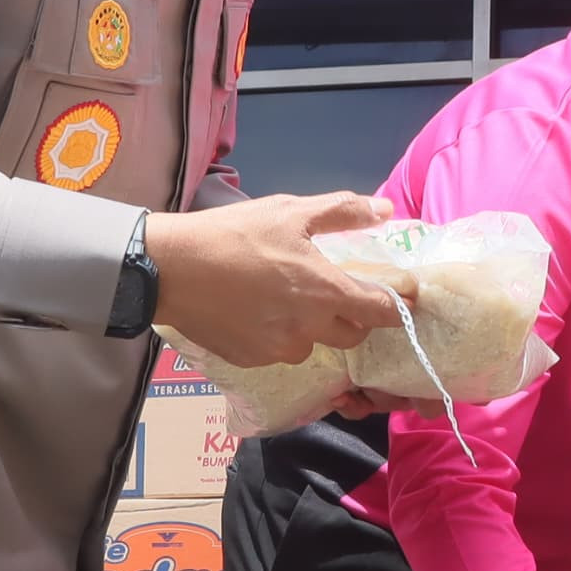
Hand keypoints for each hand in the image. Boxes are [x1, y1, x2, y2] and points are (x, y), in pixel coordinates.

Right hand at [151, 191, 396, 367]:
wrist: (171, 269)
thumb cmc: (234, 234)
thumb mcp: (289, 212)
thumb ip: (342, 212)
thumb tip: (385, 210)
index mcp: (326, 292)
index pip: (383, 311)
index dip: (396, 304)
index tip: (399, 295)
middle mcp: (310, 329)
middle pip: (353, 334)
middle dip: (354, 316)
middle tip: (337, 291)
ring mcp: (281, 349)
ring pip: (316, 344)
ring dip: (314, 327)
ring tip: (289, 298)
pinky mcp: (254, 360)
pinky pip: (281, 351)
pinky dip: (280, 335)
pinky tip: (260, 311)